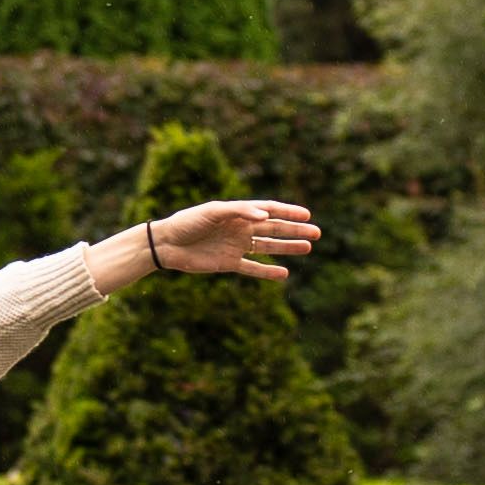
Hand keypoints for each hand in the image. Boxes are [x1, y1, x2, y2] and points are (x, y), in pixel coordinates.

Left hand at [142, 193, 318, 281]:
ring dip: (287, 248)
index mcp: (238, 212)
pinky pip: (252, 268)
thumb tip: (266, 215)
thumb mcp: (213, 212)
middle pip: (273, 229)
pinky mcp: (228, 263)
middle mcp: (240, 228)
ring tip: (307, 249)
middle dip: (295, 231)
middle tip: (317, 233)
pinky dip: (267, 272)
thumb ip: (240, 211)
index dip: (288, 212)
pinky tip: (284, 273)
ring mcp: (236, 246)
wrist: (166, 244)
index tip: (307, 215)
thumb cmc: (188, 222)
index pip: (269, 210)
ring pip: (267, 248)